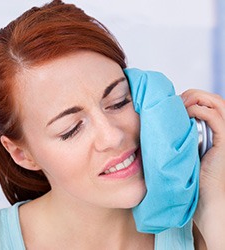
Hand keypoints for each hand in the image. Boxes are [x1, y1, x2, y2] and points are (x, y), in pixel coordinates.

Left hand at [181, 89, 224, 248]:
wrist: (207, 204)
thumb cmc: (193, 182)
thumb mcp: (185, 155)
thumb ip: (182, 140)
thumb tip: (162, 128)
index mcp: (213, 134)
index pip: (208, 106)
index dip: (192, 99)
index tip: (173, 103)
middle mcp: (222, 133)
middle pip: (214, 101)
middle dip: (194, 95)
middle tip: (177, 101)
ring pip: (218, 105)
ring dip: (198, 99)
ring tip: (181, 104)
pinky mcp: (224, 145)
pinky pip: (217, 119)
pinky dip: (202, 111)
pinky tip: (188, 113)